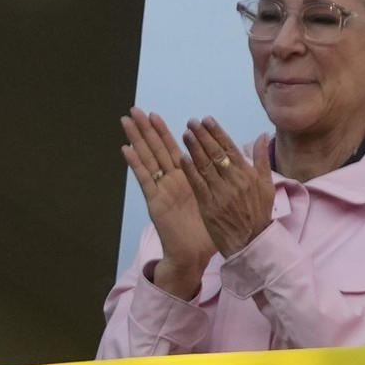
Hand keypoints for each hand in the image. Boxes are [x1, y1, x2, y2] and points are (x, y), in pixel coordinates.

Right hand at [120, 110, 214, 297]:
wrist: (195, 255)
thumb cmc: (207, 231)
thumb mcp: (219, 200)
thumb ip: (225, 178)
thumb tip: (238, 161)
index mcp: (185, 179)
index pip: (172, 149)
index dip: (163, 132)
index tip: (155, 115)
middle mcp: (170, 181)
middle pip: (156, 149)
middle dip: (146, 129)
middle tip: (135, 109)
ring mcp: (161, 190)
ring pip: (147, 159)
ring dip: (137, 139)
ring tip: (127, 120)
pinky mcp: (155, 201)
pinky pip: (144, 179)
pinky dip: (135, 164)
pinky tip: (126, 149)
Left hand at [180, 119, 277, 257]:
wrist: (252, 242)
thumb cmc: (259, 213)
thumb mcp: (267, 186)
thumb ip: (262, 160)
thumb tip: (263, 135)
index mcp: (248, 174)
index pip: (230, 148)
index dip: (217, 133)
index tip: (206, 119)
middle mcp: (235, 181)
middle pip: (216, 153)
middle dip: (203, 136)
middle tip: (191, 122)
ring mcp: (221, 193)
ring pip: (205, 166)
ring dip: (194, 148)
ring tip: (185, 134)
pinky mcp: (209, 205)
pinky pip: (198, 184)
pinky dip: (190, 170)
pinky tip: (182, 158)